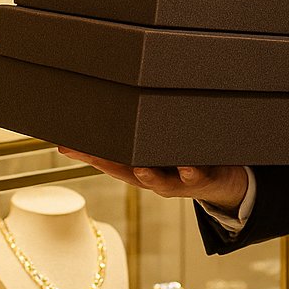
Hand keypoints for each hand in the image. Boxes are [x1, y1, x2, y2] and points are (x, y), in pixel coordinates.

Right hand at [57, 147, 248, 212]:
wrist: (224, 183)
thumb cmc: (187, 159)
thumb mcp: (164, 146)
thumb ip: (145, 131)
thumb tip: (123, 105)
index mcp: (142, 166)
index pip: (110, 160)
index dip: (87, 153)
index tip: (64, 145)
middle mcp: (155, 177)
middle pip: (127, 171)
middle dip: (106, 163)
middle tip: (85, 153)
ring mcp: (178, 181)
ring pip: (160, 180)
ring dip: (148, 175)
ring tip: (138, 167)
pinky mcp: (203, 180)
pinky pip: (197, 178)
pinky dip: (191, 173)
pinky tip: (188, 167)